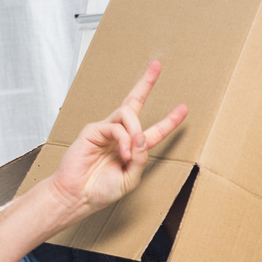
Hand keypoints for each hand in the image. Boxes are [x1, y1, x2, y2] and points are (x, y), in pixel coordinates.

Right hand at [49, 61, 187, 216]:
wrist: (78, 196)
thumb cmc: (101, 190)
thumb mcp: (130, 179)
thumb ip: (140, 159)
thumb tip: (143, 137)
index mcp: (132, 148)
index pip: (154, 131)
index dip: (169, 120)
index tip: (183, 108)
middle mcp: (120, 135)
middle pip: (134, 102)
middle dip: (146, 83)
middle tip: (156, 66)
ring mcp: (106, 130)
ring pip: (128, 113)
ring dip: (135, 132)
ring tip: (129, 153)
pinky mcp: (93, 130)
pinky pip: (116, 127)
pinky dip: (123, 140)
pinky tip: (121, 154)